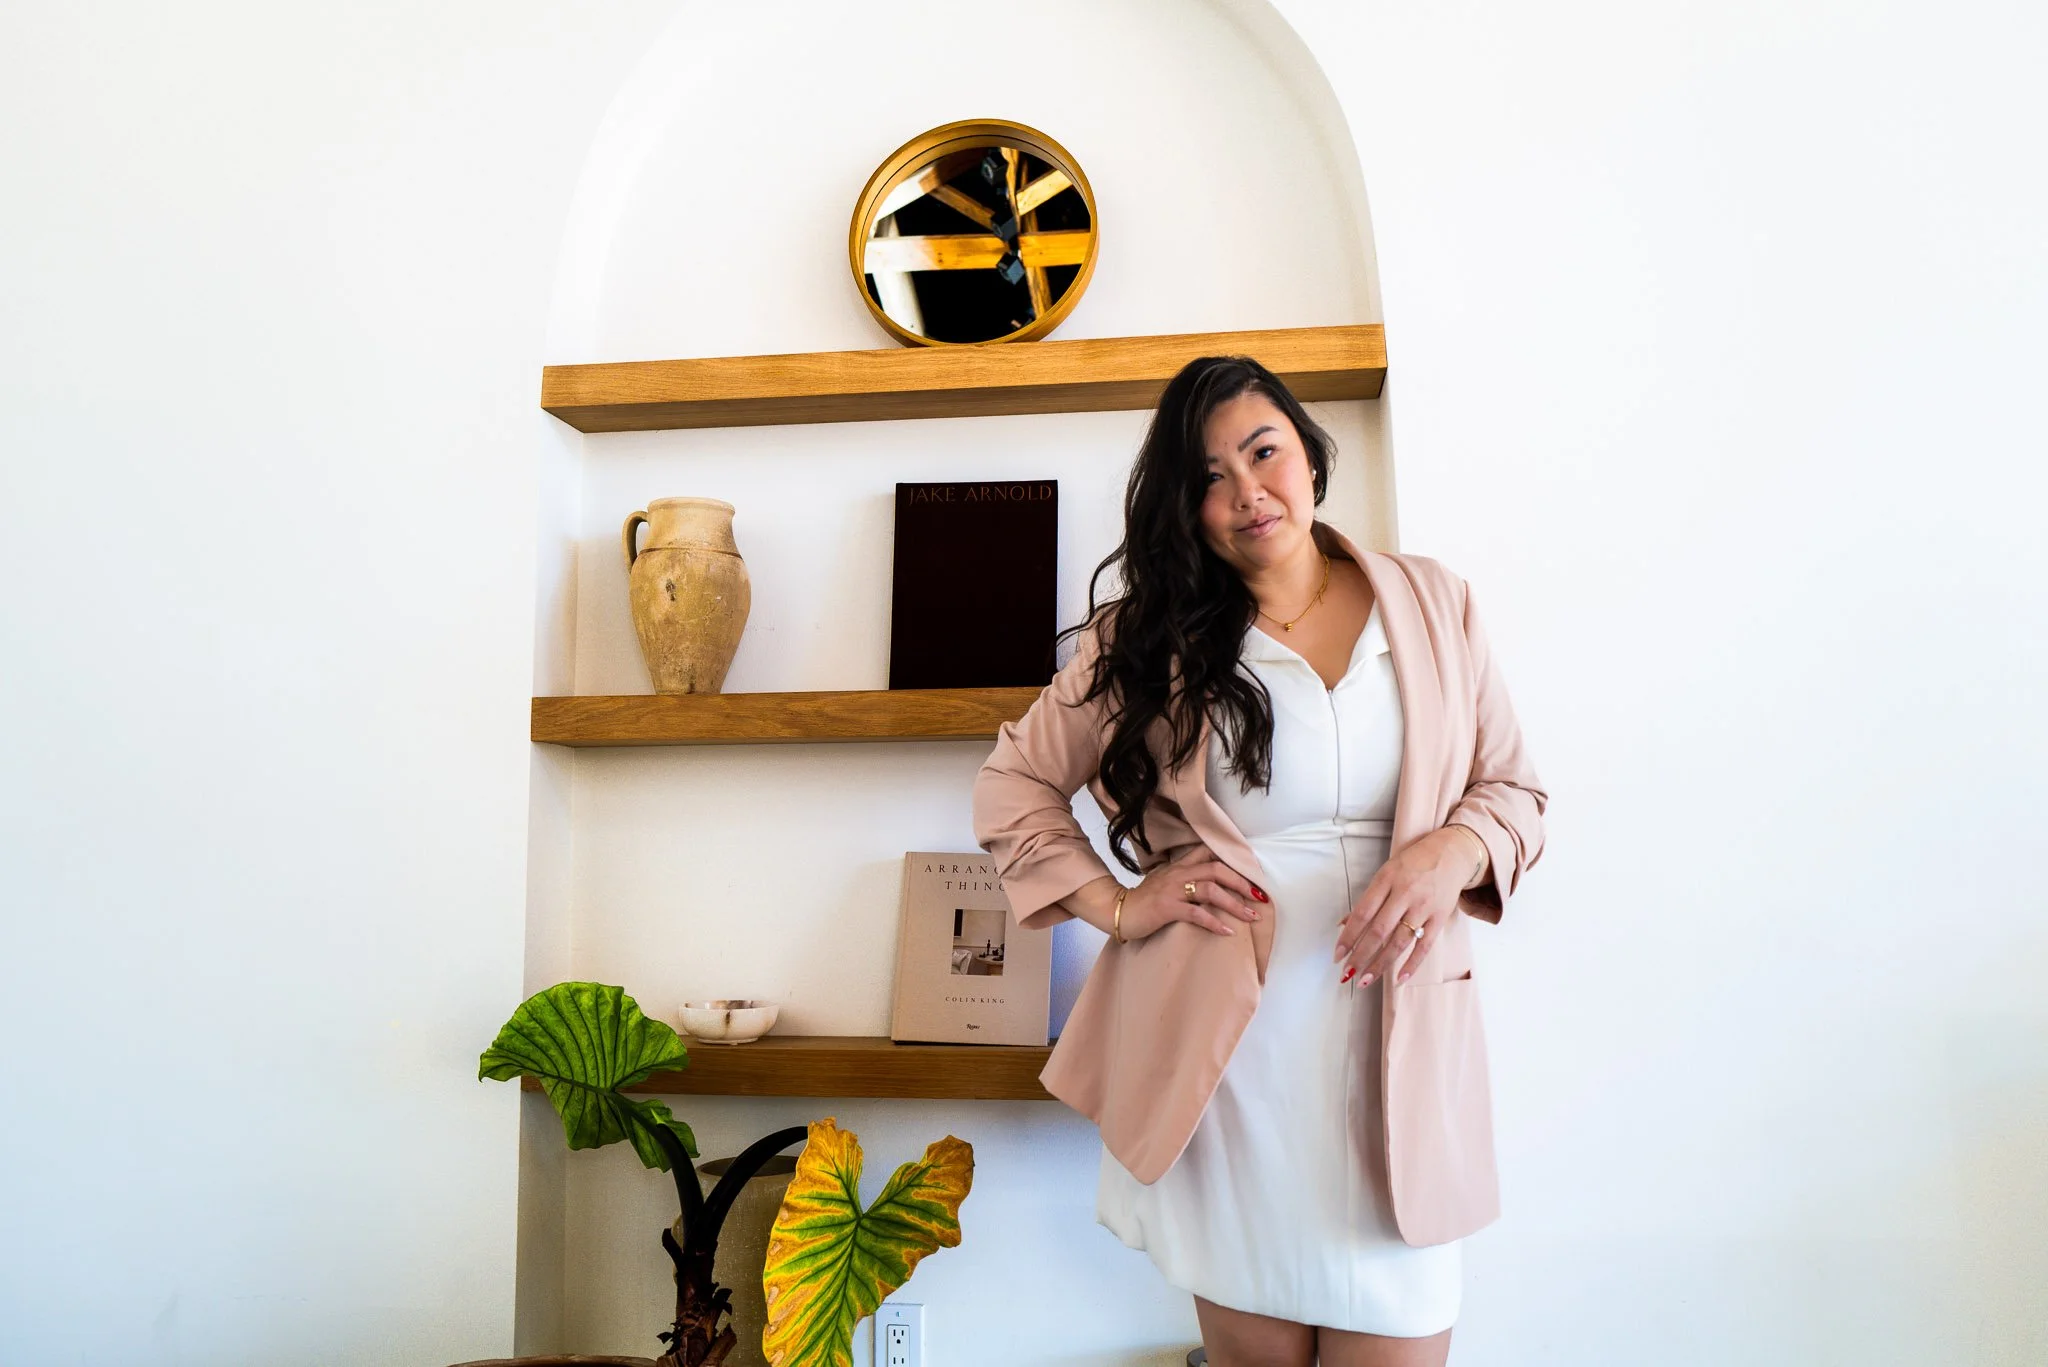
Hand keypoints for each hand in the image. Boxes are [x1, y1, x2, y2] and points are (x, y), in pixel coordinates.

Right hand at [1117, 844, 1268, 940]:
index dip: (1233, 860)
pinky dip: (1214, 923)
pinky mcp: (1167, 908)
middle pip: (1216, 869)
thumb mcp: (1166, 881)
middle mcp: (1178, 874)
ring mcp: (1173, 890)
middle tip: (1259, 896)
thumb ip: (1186, 877)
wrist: (1120, 911)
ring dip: (1234, 904)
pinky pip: (1196, 914)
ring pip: (1211, 890)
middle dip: (1241, 882)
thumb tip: (1213, 883)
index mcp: (1179, 866)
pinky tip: (1227, 931)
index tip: (1253, 871)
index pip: (1209, 853)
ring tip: (1250, 916)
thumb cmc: (1145, 900)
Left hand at [1332, 826, 1483, 984]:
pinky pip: (1425, 946)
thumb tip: (1343, 924)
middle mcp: (1405, 893)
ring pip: (1400, 942)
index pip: (1363, 913)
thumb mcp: (1386, 873)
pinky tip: (1399, 978)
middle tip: (1348, 974)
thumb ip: (1368, 899)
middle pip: (1379, 931)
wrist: (1451, 852)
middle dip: (1361, 956)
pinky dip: (1412, 964)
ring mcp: (1424, 907)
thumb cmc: (1412, 864)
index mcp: (1386, 879)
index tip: (1337, 955)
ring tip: (1366, 981)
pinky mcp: (1440, 918)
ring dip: (1381, 964)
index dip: (1348, 936)